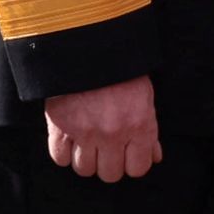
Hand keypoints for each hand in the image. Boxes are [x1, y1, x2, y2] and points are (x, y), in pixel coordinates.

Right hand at [44, 76, 160, 181]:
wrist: (87, 40)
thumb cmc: (120, 68)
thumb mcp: (144, 95)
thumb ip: (149, 130)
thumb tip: (154, 157)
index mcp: (139, 125)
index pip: (137, 169)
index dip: (131, 162)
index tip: (125, 152)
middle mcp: (113, 133)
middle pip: (110, 174)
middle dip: (108, 162)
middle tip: (105, 146)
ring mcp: (85, 131)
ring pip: (84, 169)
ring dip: (85, 157)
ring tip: (85, 139)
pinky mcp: (59, 126)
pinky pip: (60, 158)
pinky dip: (63, 151)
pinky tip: (69, 137)